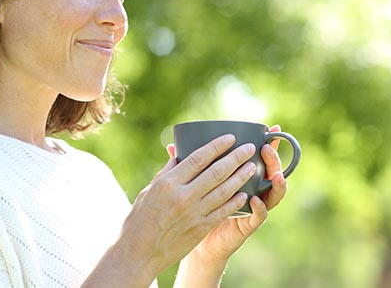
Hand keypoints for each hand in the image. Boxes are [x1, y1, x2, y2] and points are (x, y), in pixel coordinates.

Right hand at [115, 133, 258, 277]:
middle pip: (216, 172)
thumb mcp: (149, 190)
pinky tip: (245, 193)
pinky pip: (223, 211)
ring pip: (224, 190)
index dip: (217, 146)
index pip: (198, 158)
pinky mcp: (201, 228)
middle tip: (249, 148)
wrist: (139, 252)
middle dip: (236, 158)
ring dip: (240, 177)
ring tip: (251, 167)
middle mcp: (183, 196)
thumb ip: (167, 172)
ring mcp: (194, 213)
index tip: (230, 138)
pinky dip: (235, 201)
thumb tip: (178, 155)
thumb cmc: (140, 219)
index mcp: (169, 183)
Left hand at [180, 124, 288, 263]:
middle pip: (270, 171)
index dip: (267, 144)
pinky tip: (254, 199)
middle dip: (272, 158)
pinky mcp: (247, 225)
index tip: (272, 127)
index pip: (260, 157)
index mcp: (241, 179)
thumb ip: (190, 168)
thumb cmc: (197, 212)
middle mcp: (253, 191)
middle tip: (269, 146)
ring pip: (272, 193)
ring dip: (276, 183)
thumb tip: (171, 148)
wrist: (201, 245)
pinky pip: (259, 217)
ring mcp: (252, 208)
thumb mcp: (195, 187)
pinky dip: (259, 208)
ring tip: (275, 173)